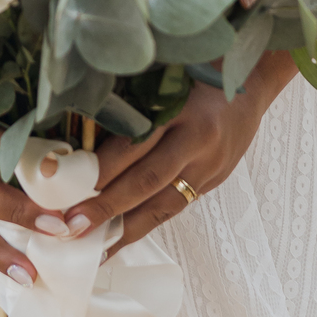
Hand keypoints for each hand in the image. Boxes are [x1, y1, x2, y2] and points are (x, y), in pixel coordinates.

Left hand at [61, 51, 297, 251]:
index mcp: (183, 108)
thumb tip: (78, 127)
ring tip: (91, 249)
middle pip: (147, 181)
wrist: (254, 79)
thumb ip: (133, 97)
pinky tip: (120, 240)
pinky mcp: (213, 181)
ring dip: (124, 229)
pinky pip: (175, 208)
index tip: (63, 180)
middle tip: (70, 226)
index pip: (135, 143)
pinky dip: (146, 226)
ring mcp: (209, 166)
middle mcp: (197, 142)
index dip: (100, 166)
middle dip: (106, 207)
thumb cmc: (202, 67)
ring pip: (163, 205)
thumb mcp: (168, 71)